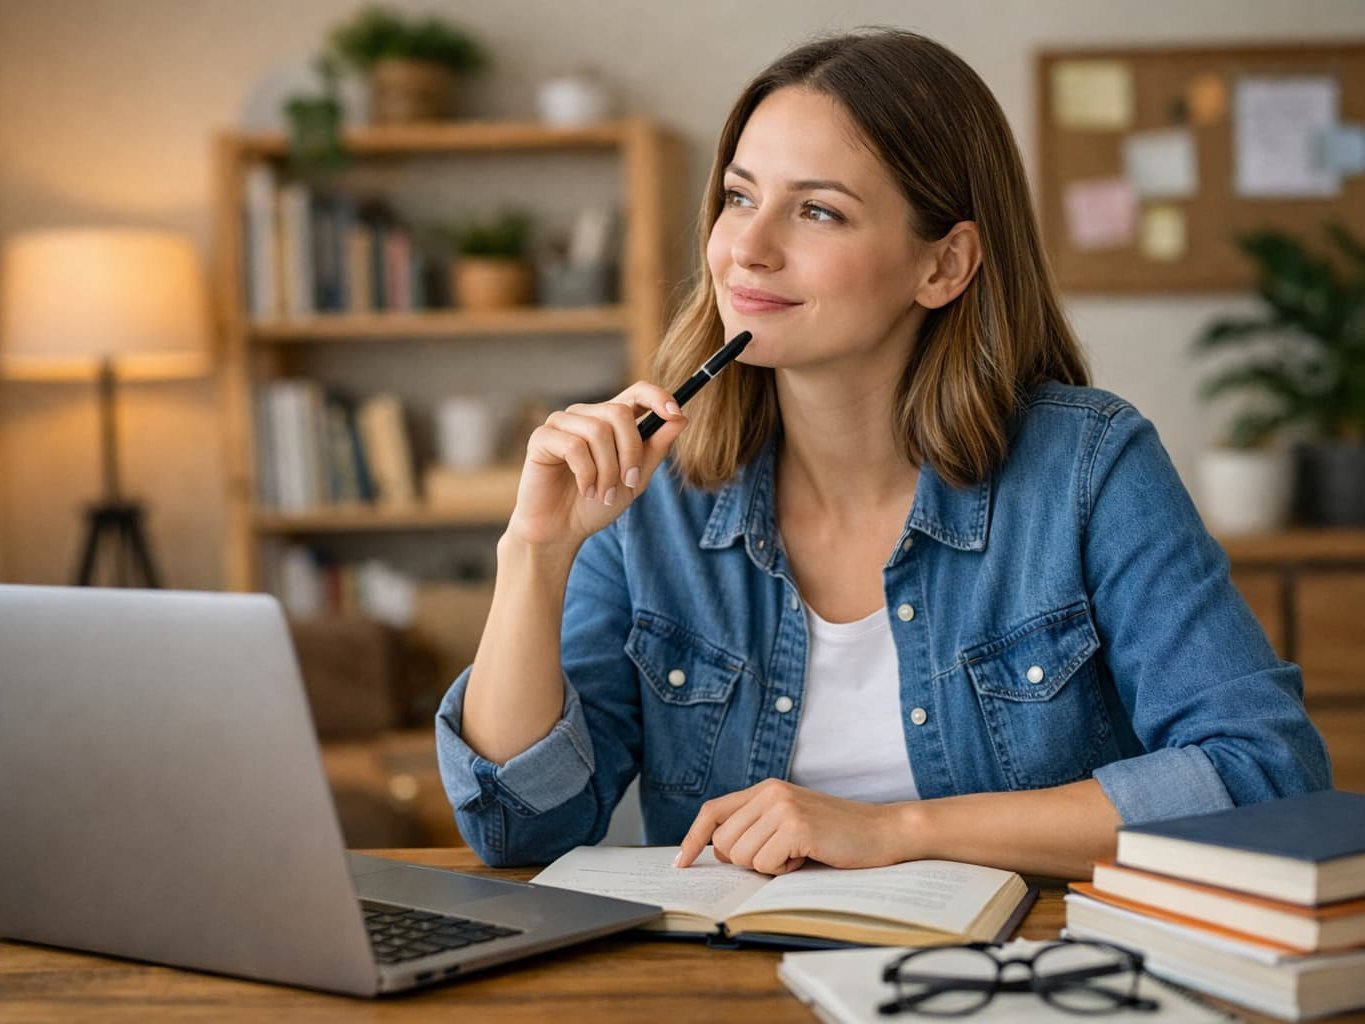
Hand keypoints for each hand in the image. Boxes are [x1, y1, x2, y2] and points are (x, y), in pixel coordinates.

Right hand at [506, 382, 686, 549]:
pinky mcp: (542, 437)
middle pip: (619, 413)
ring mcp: (562, 423)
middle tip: (629, 482)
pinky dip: (586, 474)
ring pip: (598, 431)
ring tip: (603, 494)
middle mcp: (586, 415)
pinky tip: (586, 490)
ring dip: (607, 470)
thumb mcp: (636, 479)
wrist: (562, 531)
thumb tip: (681, 418)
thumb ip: (656, 448)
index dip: (658, 397)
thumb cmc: (596, 503)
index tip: (675, 414)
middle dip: (631, 452)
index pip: (637, 392)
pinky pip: (573, 446)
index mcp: (610, 420)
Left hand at [674, 779, 911, 875]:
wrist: (883, 831)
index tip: (681, 863)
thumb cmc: (836, 833)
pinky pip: (766, 864)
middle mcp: (770, 792)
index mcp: (766, 789)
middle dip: (747, 861)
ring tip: (798, 852)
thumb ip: (755, 828)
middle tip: (783, 854)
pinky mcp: (796, 827)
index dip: (693, 838)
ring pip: (742, 857)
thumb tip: (716, 851)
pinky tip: (808, 855)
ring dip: (769, 867)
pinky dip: (785, 870)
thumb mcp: (790, 821)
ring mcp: (783, 808)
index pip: (713, 812)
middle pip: (724, 843)